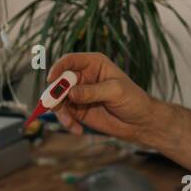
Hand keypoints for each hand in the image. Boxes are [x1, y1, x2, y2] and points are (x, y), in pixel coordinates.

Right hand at [44, 53, 160, 145]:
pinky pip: (64, 114)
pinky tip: (78, 130)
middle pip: (58, 81)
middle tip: (57, 106)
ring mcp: (78, 94)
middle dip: (54, 94)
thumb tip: (70, 93)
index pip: (70, 60)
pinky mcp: (77, 110)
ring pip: (57, 99)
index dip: (58, 67)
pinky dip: (67, 122)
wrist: (140, 122)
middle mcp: (82, 76)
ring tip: (70, 123)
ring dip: (59, 111)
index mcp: (93, 64)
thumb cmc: (132, 99)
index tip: (51, 79)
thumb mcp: (115, 91)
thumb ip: (92, 91)